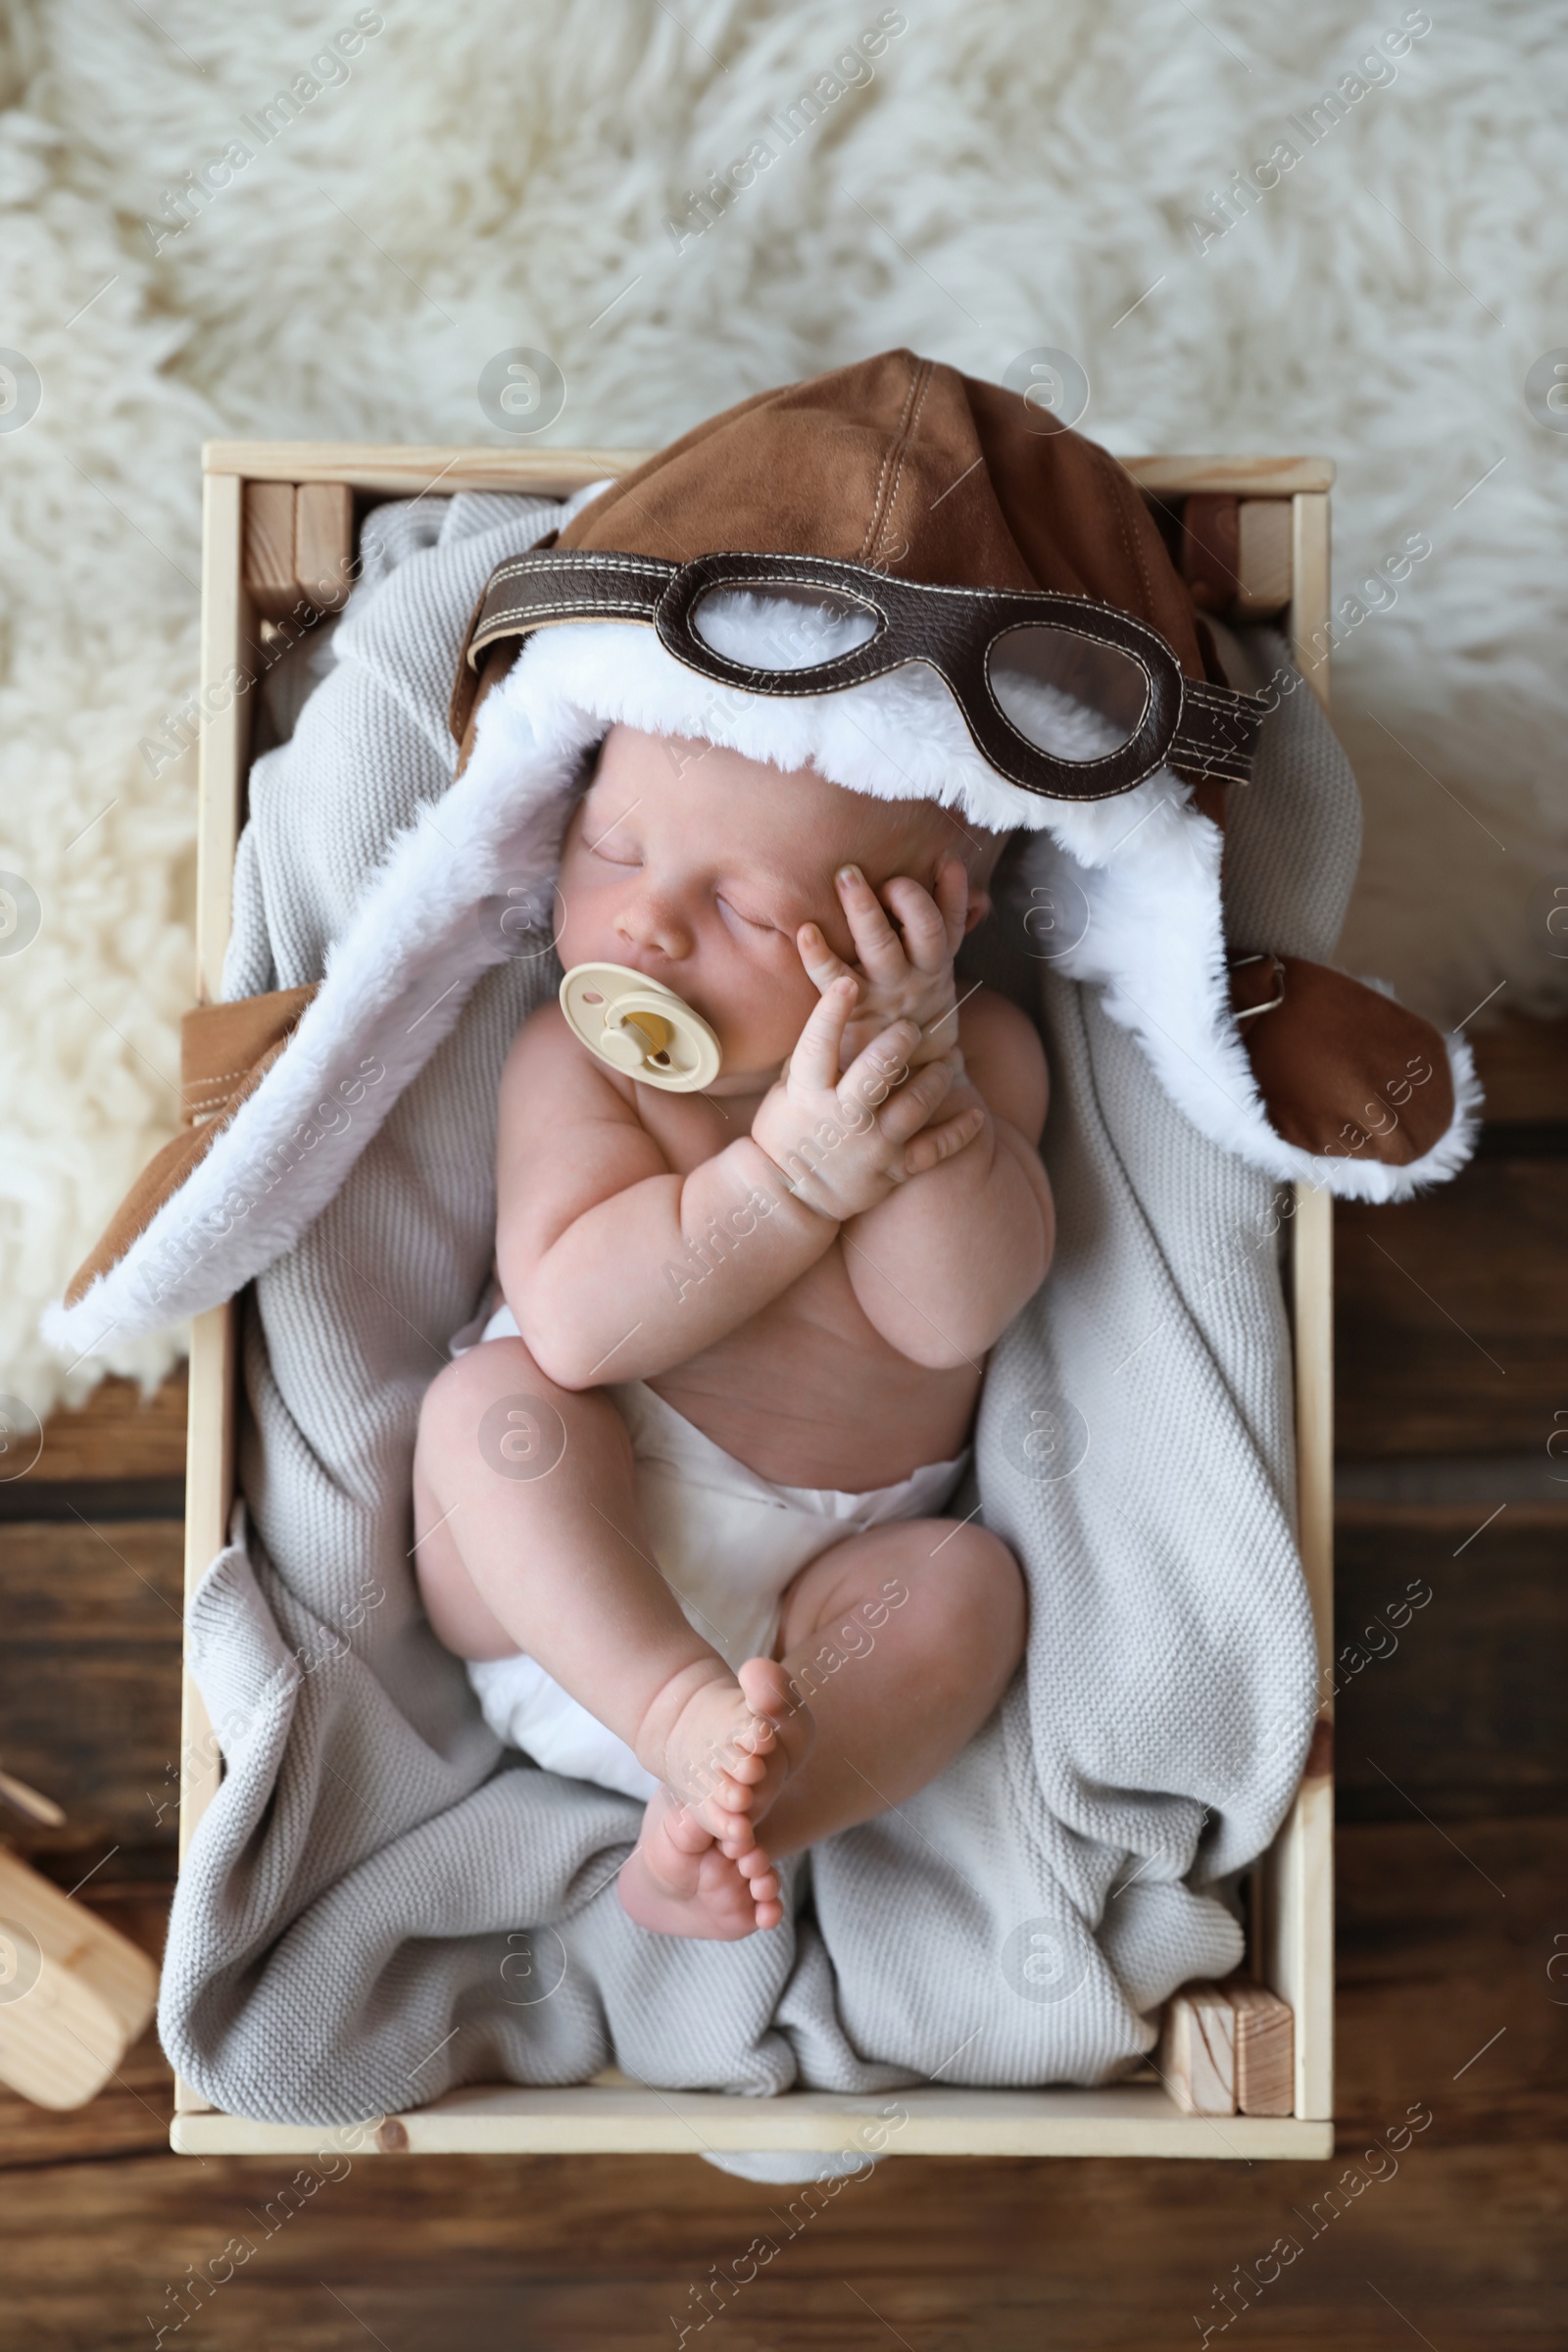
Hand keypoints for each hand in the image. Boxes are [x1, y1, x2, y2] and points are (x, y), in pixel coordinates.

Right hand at [750, 977, 983, 1222]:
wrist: (790, 1197)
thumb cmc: (786, 1132)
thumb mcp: (785, 1092)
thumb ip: (810, 1058)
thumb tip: (836, 1010)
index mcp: (807, 1094)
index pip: (817, 1045)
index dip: (831, 1013)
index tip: (848, 983)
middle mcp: (842, 1118)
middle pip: (877, 1072)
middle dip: (898, 1043)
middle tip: (911, 1027)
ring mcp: (872, 1146)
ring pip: (915, 1105)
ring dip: (935, 1079)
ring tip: (946, 1062)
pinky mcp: (893, 1170)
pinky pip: (935, 1149)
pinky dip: (959, 1132)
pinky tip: (975, 1112)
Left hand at [797, 857, 968, 1074]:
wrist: (900, 1076)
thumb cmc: (911, 1009)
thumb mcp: (936, 970)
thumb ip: (943, 922)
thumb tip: (948, 864)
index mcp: (938, 961)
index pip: (953, 920)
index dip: (952, 890)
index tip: (943, 860)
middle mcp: (918, 974)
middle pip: (923, 929)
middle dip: (906, 894)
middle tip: (885, 866)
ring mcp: (886, 990)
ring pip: (884, 947)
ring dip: (866, 910)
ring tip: (846, 877)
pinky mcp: (853, 1007)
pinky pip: (833, 977)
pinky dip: (818, 954)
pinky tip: (805, 931)